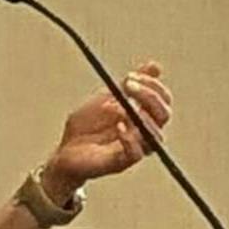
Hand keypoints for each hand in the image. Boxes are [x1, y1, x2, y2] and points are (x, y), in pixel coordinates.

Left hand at [44, 60, 172, 196]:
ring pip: (155, 135)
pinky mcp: (121, 162)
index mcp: (144, 116)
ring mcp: (135, 148)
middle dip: (149, 96)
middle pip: (164, 115)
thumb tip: (155, 65)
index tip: (131, 76)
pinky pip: (135, 154)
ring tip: (120, 106)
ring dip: (142, 117)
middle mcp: (145, 133)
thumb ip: (128, 85)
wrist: (64, 150)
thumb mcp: (105, 98)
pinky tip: (119, 126)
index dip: (153, 86)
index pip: (163, 100)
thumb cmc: (86, 127)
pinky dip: (130, 139)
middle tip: (128, 85)